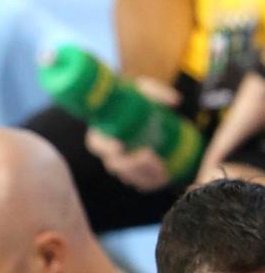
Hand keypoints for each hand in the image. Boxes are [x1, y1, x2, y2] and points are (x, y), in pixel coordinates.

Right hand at [84, 77, 181, 191]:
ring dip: (144, 175)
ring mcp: (119, 163)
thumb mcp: (141, 90)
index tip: (119, 146)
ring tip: (162, 170)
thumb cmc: (131, 98)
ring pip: (127, 176)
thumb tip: (175, 101)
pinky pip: (137, 181)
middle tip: (150, 155)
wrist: (130, 108)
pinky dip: (149, 182)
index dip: (106, 147)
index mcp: (101, 133)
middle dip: (132, 164)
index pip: (97, 144)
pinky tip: (163, 177)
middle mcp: (107, 151)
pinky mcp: (131, 170)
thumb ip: (155, 93)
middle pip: (115, 164)